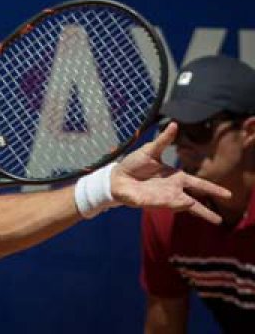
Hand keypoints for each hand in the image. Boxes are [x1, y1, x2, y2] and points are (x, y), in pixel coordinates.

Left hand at [111, 122, 231, 223]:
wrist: (116, 176)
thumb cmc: (134, 163)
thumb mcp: (150, 150)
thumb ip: (163, 140)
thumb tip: (174, 125)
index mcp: (176, 177)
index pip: (199, 184)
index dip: (213, 189)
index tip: (228, 195)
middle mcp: (173, 190)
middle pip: (194, 203)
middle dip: (206, 212)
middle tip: (220, 220)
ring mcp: (163, 198)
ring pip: (180, 206)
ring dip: (185, 205)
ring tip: (190, 204)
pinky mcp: (152, 203)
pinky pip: (163, 204)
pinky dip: (169, 204)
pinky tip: (175, 203)